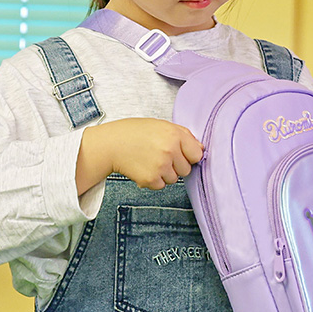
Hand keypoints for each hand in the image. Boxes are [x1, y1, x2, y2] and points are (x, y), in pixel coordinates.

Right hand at [76, 118, 203, 192]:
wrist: (111, 144)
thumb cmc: (135, 133)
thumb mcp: (161, 125)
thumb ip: (184, 135)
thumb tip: (201, 149)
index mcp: (174, 135)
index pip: (197, 154)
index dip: (189, 155)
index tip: (180, 153)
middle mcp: (169, 150)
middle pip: (187, 169)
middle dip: (176, 165)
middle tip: (160, 155)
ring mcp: (160, 166)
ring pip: (174, 179)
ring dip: (165, 173)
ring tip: (150, 160)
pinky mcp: (151, 179)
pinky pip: (161, 185)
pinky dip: (154, 180)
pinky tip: (144, 167)